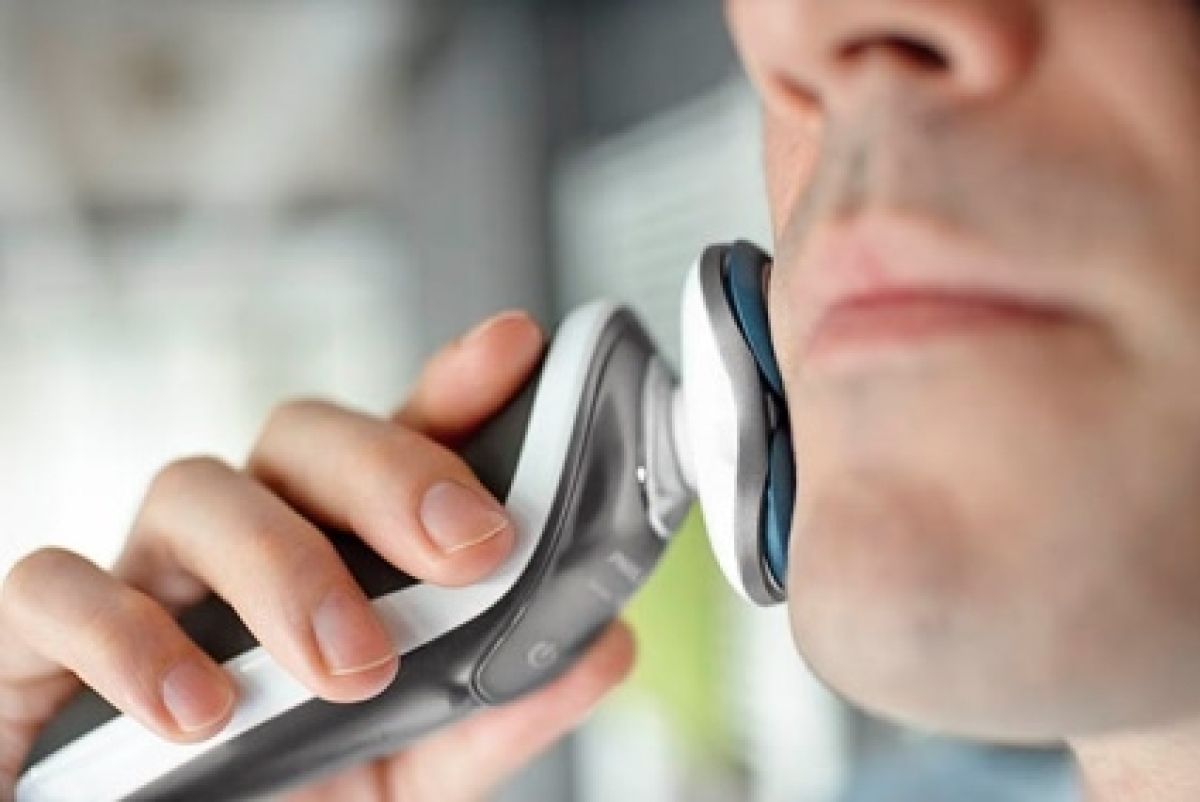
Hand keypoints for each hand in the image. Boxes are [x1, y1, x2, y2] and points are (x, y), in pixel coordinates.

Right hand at [0, 311, 635, 801]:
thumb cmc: (289, 798)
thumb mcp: (415, 765)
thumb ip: (499, 708)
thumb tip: (604, 645)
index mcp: (340, 551)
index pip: (399, 437)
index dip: (456, 384)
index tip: (518, 347)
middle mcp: (247, 537)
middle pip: (305, 433)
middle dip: (390, 472)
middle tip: (471, 548)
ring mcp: (147, 574)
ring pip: (194, 488)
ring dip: (285, 568)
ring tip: (352, 666)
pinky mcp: (45, 636)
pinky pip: (58, 589)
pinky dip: (132, 638)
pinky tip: (201, 709)